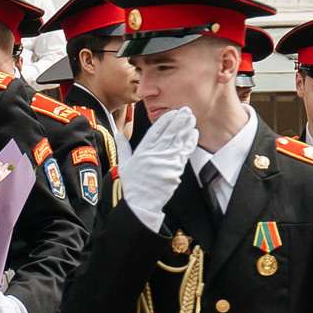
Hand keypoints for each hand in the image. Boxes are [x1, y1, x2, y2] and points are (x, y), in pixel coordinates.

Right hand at [122, 105, 196, 231]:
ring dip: (186, 127)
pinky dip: (190, 141)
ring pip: (179, 140)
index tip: (172, 112)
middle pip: (170, 133)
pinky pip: (185, 152)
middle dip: (179, 120)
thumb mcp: (124, 164)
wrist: (142, 202)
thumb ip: (123, 147)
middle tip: (186, 110)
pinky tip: (193, 133)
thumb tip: (118, 133)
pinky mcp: (176, 169)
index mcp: (143, 151)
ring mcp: (167, 161)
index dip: (165, 120)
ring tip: (191, 118)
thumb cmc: (133, 184)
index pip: (156, 131)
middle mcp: (155, 154)